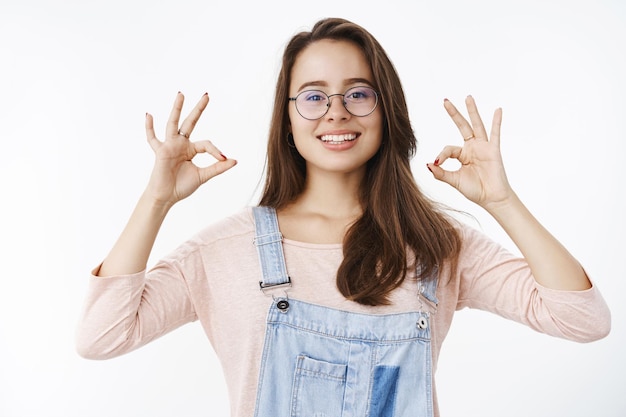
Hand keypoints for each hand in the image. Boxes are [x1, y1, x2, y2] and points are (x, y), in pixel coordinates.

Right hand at [144, 92, 236, 206]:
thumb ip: (217, 168)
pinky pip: (152, 138)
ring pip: (173, 124)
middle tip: (207, 95)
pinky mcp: (160, 151)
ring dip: (177, 109)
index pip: (206, 144)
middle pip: (190, 123)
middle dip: (198, 109)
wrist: (166, 197)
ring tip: (181, 94)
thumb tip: (234, 160)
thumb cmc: (182, 186)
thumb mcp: (203, 176)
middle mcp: (181, 144)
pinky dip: (149, 127)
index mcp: (191, 149)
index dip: (215, 151)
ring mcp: (170, 146)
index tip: (223, 159)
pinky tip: (149, 115)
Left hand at [427, 95, 513, 210]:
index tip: (438, 163)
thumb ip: (441, 173)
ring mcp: (483, 148)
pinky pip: (495, 134)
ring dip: (472, 111)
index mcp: (462, 155)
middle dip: (454, 114)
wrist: (491, 199)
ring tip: (468, 97)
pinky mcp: (493, 150)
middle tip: (445, 100)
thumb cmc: (474, 190)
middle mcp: (472, 148)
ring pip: (476, 126)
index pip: (449, 148)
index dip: (442, 155)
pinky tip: (498, 110)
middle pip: (462, 127)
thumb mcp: (454, 181)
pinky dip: (497, 122)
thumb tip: (428, 164)